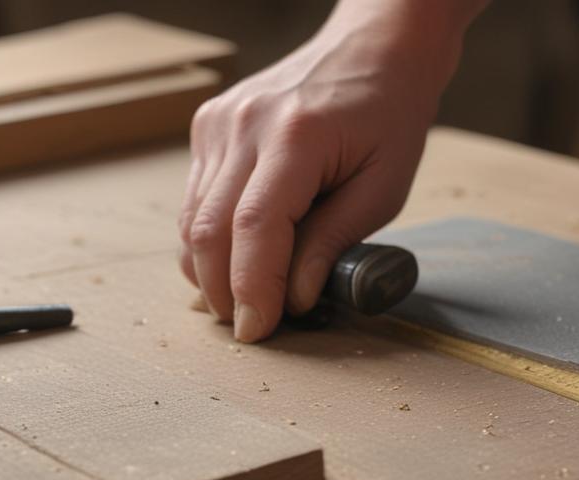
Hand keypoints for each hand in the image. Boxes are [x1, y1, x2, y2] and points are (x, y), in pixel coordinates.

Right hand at [179, 0, 482, 341]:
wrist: (373, 50)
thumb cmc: (388, 117)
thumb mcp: (384, 188)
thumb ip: (335, 242)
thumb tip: (296, 299)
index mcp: (295, 136)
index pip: (255, 228)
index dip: (253, 289)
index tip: (259, 331)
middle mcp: (244, 126)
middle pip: (208, 231)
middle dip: (226, 293)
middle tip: (253, 328)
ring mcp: (218, 124)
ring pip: (191, 222)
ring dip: (212, 274)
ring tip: (247, 301)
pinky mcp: (207, 128)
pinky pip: (194, 202)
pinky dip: (210, 242)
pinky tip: (239, 261)